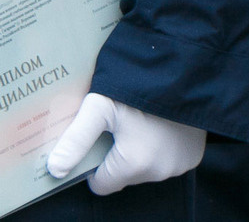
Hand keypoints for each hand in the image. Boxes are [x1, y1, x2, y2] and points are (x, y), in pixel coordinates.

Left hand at [43, 93, 205, 195]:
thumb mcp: (100, 107)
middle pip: (124, 175)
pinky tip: (162, 124)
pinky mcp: (194, 156)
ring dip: (142, 150)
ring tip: (143, 120)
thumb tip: (55, 169)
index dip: (96, 160)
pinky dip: (163, 147)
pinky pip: (168, 160)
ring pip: (146, 168)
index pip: (101, 183)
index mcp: (133, 164)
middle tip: (123, 123)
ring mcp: (179, 165)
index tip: (102, 136)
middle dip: (120, 154)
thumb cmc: (139, 83)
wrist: (183, 65)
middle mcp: (158, 172)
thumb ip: (76, 140)